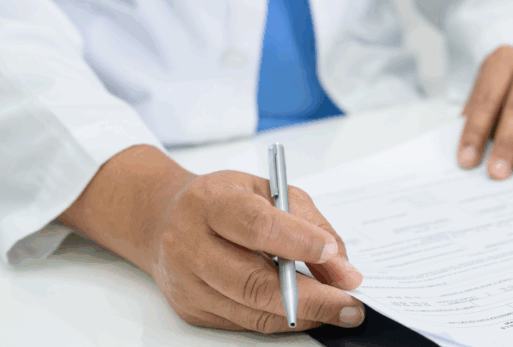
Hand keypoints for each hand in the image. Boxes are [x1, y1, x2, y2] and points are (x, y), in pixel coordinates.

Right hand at [147, 170, 364, 332]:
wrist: (164, 218)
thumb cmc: (224, 200)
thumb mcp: (268, 191)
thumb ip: (309, 224)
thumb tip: (342, 269)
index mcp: (210, 202)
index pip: (256, 225)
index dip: (299, 242)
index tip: (333, 255)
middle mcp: (190, 243)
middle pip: (253, 281)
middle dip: (311, 297)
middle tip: (349, 303)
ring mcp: (187, 282)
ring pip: (251, 310)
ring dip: (303, 315)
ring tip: (338, 310)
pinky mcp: (191, 309)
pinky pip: (244, 322)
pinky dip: (282, 319)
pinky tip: (306, 311)